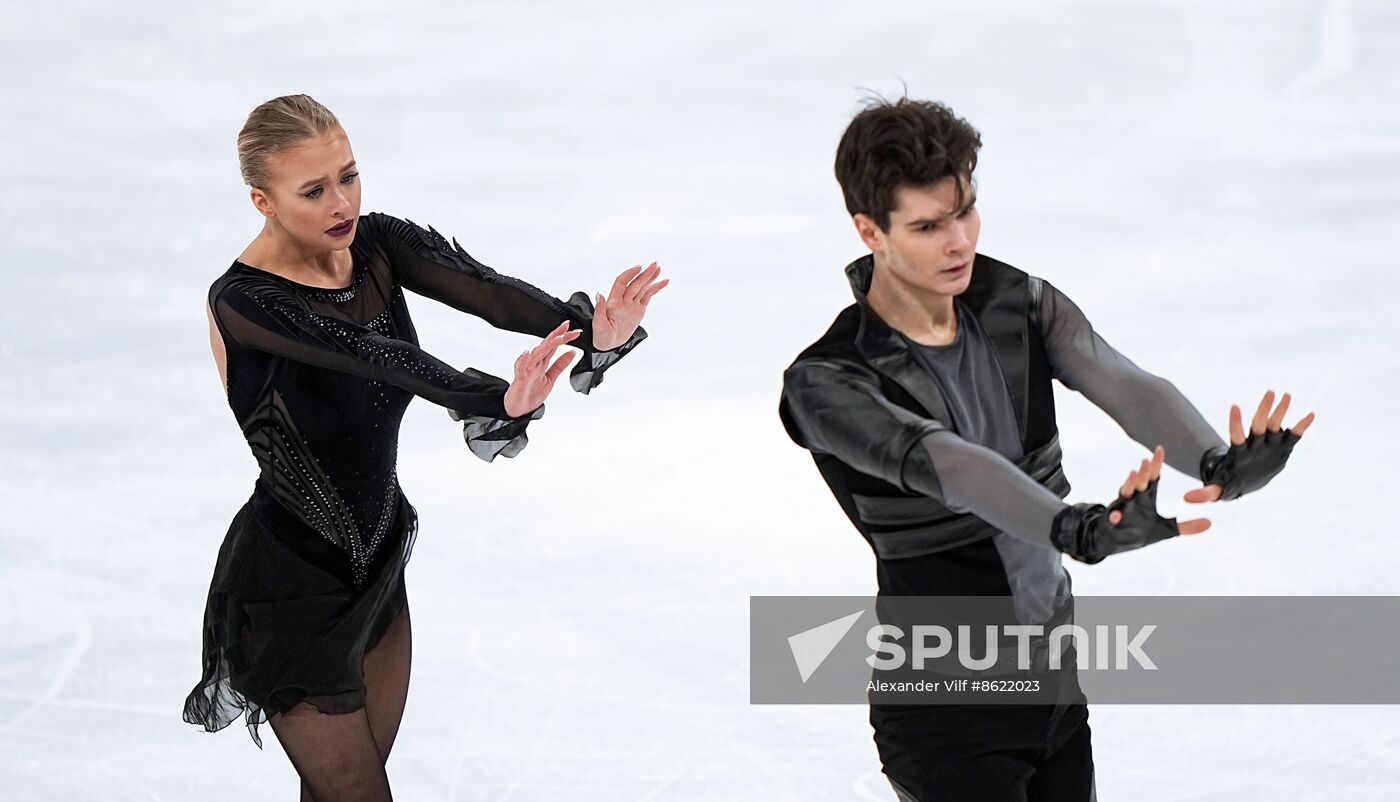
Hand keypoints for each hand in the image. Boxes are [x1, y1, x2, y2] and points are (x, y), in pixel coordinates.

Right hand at [503, 321, 579, 416]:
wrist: (518, 410)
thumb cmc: (530, 394)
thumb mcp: (550, 378)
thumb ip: (560, 365)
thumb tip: (572, 352)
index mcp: (542, 363)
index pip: (554, 346)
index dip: (564, 337)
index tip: (575, 331)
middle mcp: (535, 364)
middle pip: (546, 346)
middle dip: (557, 335)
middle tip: (567, 327)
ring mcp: (527, 370)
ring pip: (536, 354)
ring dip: (546, 345)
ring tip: (557, 338)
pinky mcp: (520, 379)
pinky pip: (520, 368)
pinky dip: (523, 360)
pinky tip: (527, 353)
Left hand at [592, 262, 667, 350]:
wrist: (608, 344)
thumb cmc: (601, 335)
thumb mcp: (598, 324)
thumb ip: (599, 309)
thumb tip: (599, 294)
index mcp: (614, 302)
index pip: (622, 283)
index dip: (630, 274)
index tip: (639, 268)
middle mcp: (623, 300)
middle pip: (635, 283)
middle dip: (645, 274)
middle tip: (654, 264)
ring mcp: (632, 304)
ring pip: (642, 287)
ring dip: (650, 278)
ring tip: (658, 268)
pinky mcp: (639, 309)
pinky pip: (648, 296)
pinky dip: (655, 288)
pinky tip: (663, 282)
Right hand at [1052, 446, 1208, 563]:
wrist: (1116, 540)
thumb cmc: (1139, 530)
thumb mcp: (1167, 529)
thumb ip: (1187, 527)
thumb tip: (1209, 523)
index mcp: (1146, 497)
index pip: (1152, 476)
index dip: (1156, 464)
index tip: (1160, 449)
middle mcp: (1133, 499)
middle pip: (1140, 482)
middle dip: (1144, 472)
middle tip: (1147, 460)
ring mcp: (1122, 509)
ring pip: (1125, 493)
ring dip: (1129, 484)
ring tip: (1134, 474)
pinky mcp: (1113, 522)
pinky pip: (1112, 517)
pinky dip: (1114, 515)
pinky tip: (1116, 515)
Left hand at [1184, 390, 1314, 503]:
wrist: (1244, 477)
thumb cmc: (1230, 480)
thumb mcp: (1219, 488)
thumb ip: (1207, 492)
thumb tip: (1187, 499)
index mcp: (1240, 451)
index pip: (1236, 434)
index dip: (1236, 422)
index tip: (1234, 407)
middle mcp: (1255, 442)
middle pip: (1258, 423)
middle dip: (1263, 409)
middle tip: (1269, 392)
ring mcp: (1269, 442)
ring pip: (1274, 423)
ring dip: (1280, 410)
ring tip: (1286, 395)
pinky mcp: (1282, 446)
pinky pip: (1293, 434)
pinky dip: (1301, 426)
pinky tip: (1310, 415)